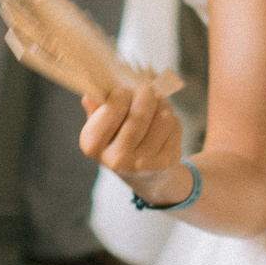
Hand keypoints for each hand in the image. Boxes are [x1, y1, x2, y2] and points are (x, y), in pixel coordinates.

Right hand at [79, 80, 186, 198]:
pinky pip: (174, 126)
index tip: (125, 91)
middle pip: (140, 113)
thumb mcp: (101, 125)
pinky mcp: (165, 162)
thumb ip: (96, 108)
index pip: (113, 107)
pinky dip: (171, 117)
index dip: (122, 92)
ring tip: (155, 104)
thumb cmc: (118, 139)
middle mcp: (116, 159)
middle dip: (145, 93)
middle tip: (145, 90)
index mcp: (92, 145)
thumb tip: (90, 96)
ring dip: (161, 104)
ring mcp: (142, 163)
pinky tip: (163, 121)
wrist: (143, 174)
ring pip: (162, 118)